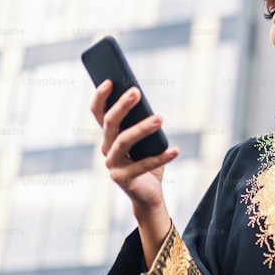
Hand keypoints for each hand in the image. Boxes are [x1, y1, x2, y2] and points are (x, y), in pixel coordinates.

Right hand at [89, 80, 178, 212]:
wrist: (148, 194)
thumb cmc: (147, 161)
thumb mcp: (147, 140)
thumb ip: (144, 124)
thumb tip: (150, 107)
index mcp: (109, 136)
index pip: (99, 113)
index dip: (100, 97)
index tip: (110, 80)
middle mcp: (106, 149)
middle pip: (110, 123)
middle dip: (122, 106)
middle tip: (136, 92)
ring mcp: (112, 165)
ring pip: (123, 142)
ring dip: (142, 128)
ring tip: (160, 118)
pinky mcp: (122, 179)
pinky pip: (143, 166)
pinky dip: (161, 157)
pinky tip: (175, 150)